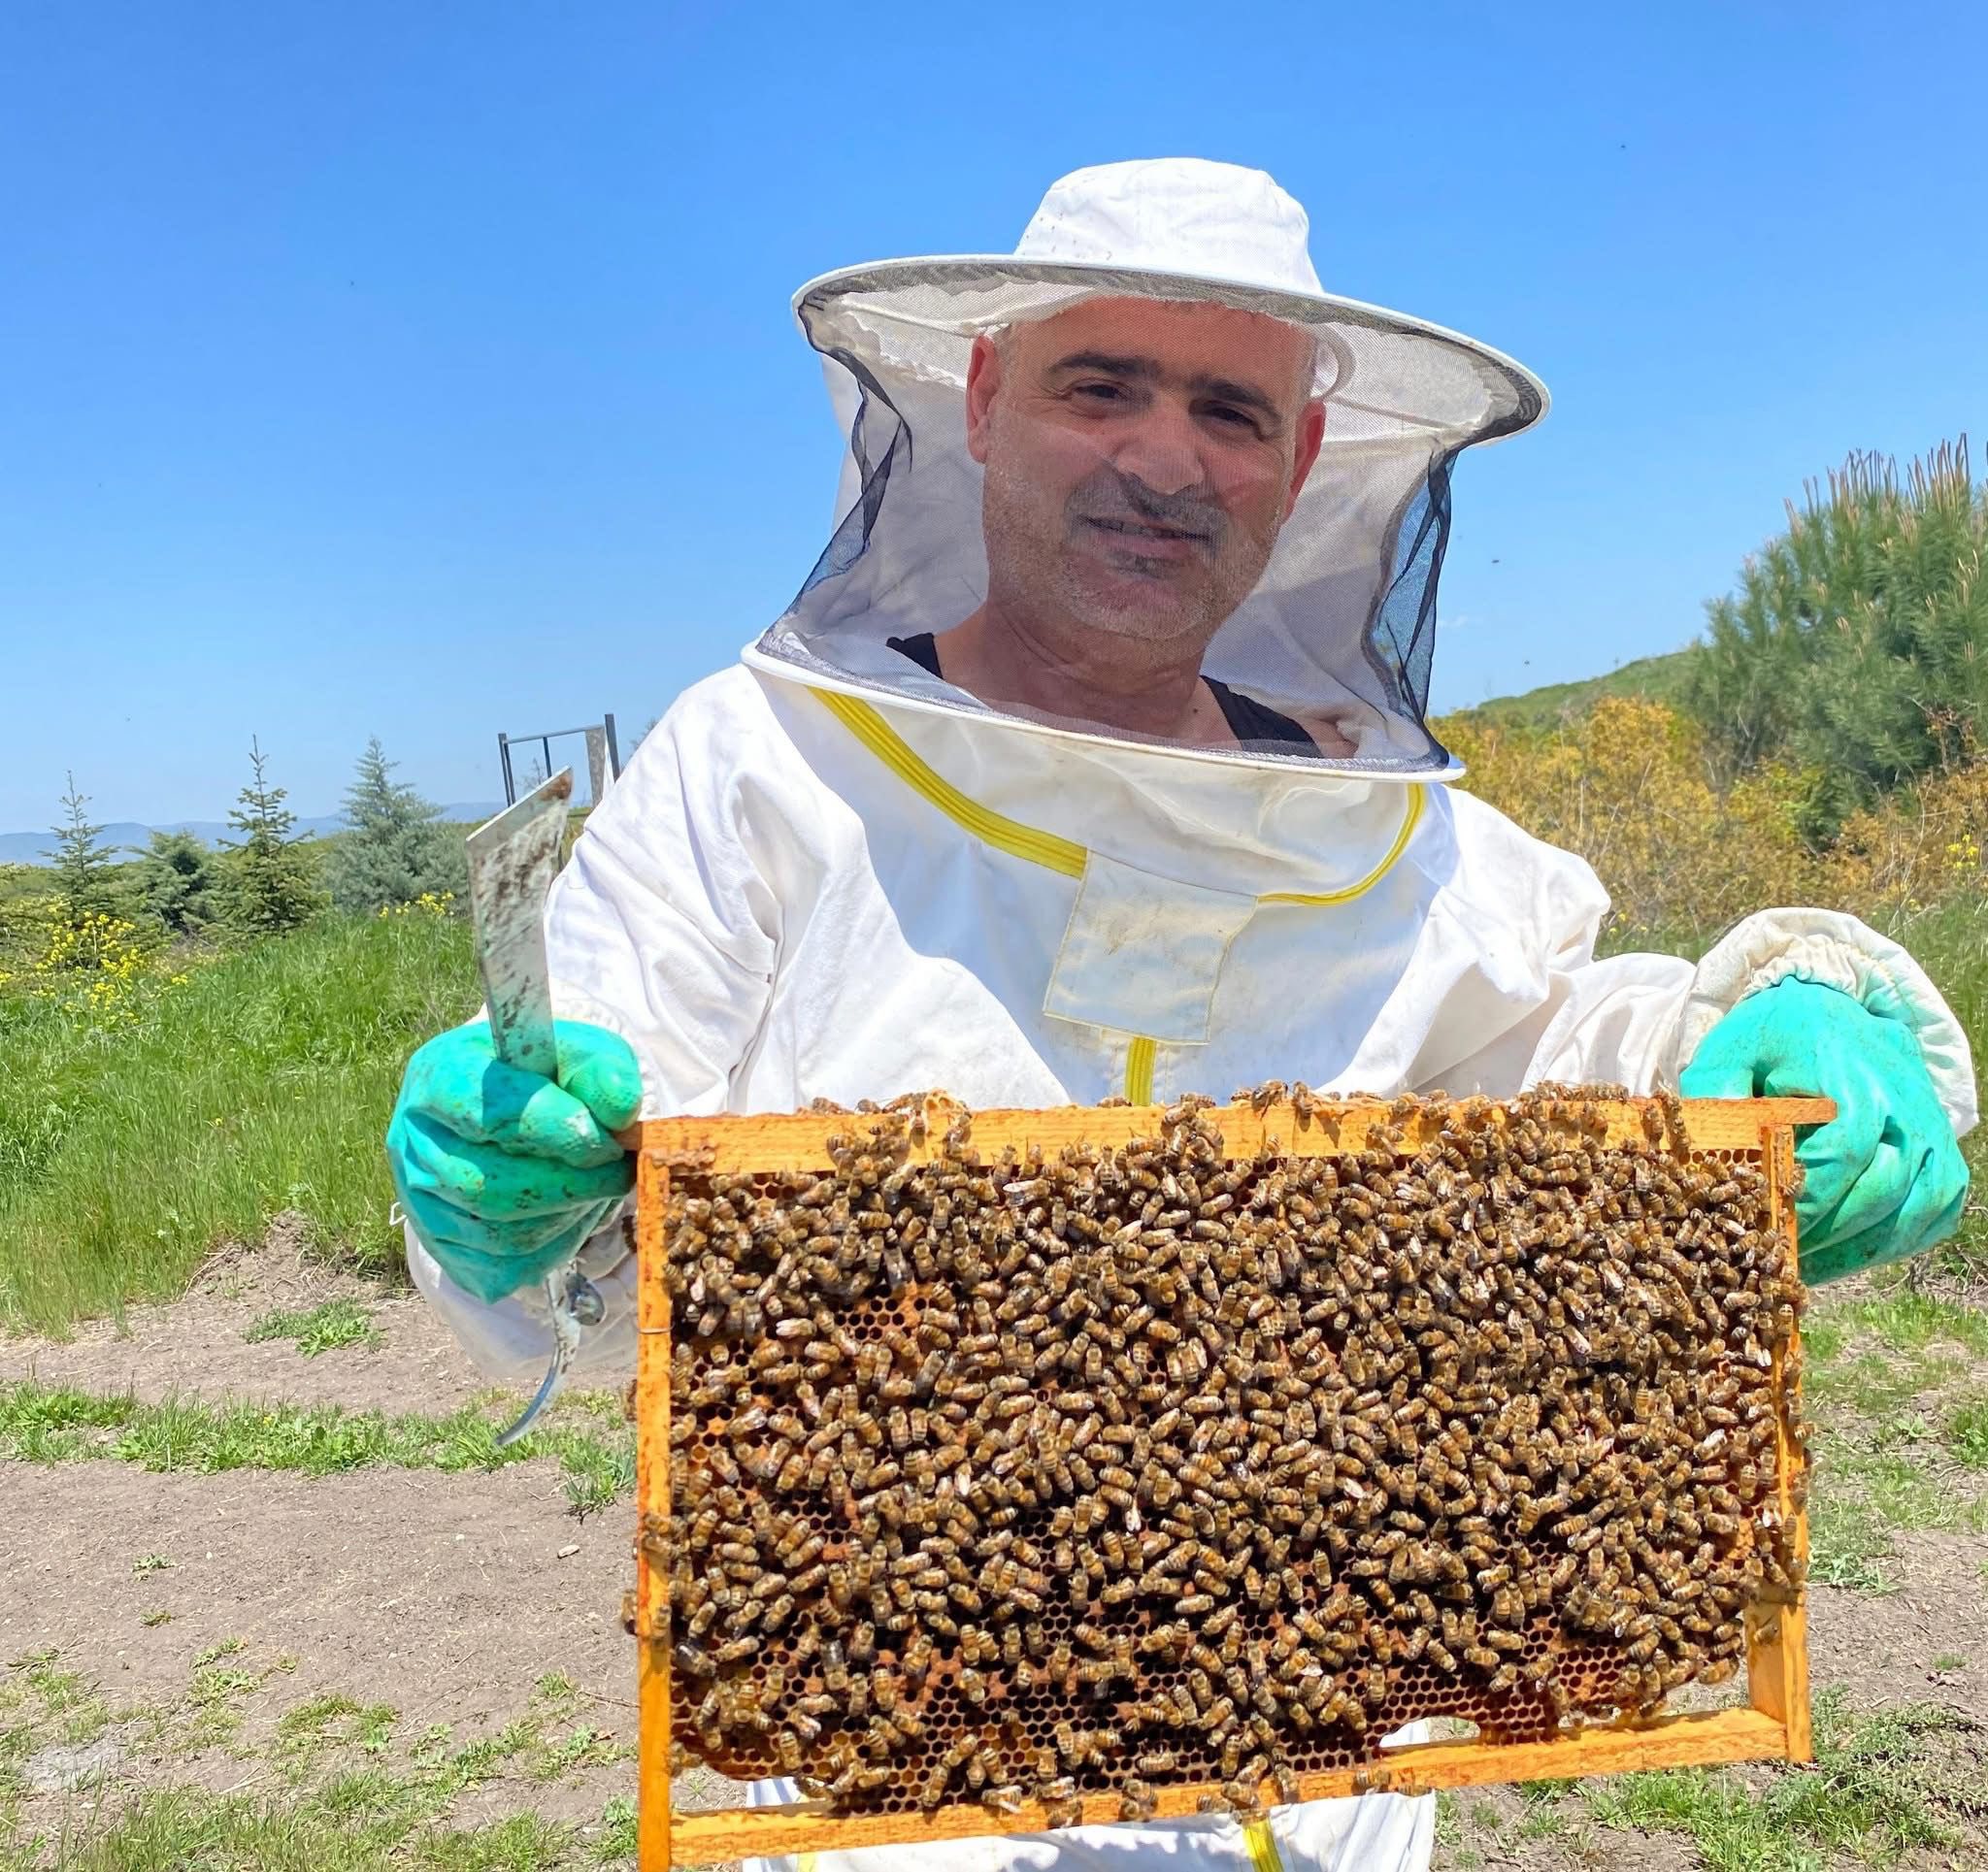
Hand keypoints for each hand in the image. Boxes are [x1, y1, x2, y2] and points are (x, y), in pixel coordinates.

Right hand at [387, 1019, 642, 1301]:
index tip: (608, 1142)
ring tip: (595, 1189)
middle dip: (570, 1186)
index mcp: (439, 1079)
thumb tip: (621, 1109)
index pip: (491, 1114)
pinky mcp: (439, 1243)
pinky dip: (551, 1247)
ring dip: (566, 1217)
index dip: (559, 1133)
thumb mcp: (576, 1052)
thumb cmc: (543, 1076)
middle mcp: (413, 1141)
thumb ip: (601, 1069)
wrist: (508, 1110)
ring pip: (498, 1233)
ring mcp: (418, 1198)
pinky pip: (500, 1266)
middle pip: (489, 1185)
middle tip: (615, 1174)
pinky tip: (570, 1213)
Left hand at [1680, 977, 1968, 1283]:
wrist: (1826, 1007)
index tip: (1768, 1232)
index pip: (1839, 1156)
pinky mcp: (1943, 1144)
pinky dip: (1901, 1239)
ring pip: (1919, 1204)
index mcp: (1849, 1075)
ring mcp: (1931, 1123)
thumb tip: (1700, 1159)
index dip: (1806, 1204)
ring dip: (1865, 1245)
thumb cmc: (1767, 1037)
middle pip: (1882, 1188)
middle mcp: (1903, 1100)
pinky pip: (1938, 1205)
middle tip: (1782, 1260)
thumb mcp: (1727, 1054)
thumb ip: (1715, 1103)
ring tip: (1813, 1265)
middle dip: (1829, 1233)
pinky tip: (1852, 1252)